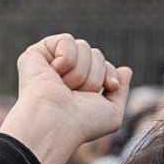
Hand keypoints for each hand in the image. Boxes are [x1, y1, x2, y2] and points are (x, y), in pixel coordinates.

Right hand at [0, 33, 132, 163]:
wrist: (56, 122)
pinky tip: (54, 74)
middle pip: (96, 54)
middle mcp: (65, 73)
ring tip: (65, 88)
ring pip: (83, 47)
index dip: (110, 75)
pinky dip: (67, 59)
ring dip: (81, 72)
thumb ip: (122, 91)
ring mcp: (50, 62)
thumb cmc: (82, 123)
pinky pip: (67, 41)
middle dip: (95, 76)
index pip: (104, 65)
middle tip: (78, 94)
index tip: (109, 87)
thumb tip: (127, 70)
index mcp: (81, 86)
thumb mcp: (112, 112)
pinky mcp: (36, 53)